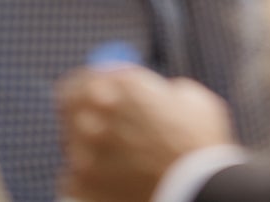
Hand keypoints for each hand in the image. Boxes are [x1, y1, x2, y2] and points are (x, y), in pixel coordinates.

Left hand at [56, 68, 233, 201]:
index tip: (94, 94)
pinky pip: (76, 177)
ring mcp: (83, 152)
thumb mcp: (187, 99)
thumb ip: (158, 91)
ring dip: (89, 146)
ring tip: (119, 159)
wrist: (196, 191)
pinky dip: (91, 179)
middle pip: (70, 105)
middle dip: (83, 111)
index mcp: (123, 85)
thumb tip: (146, 93)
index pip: (85, 79)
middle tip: (97, 122)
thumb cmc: (200, 142)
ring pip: (74, 142)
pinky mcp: (80, 186)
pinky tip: (116, 182)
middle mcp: (97, 113)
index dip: (90, 86)